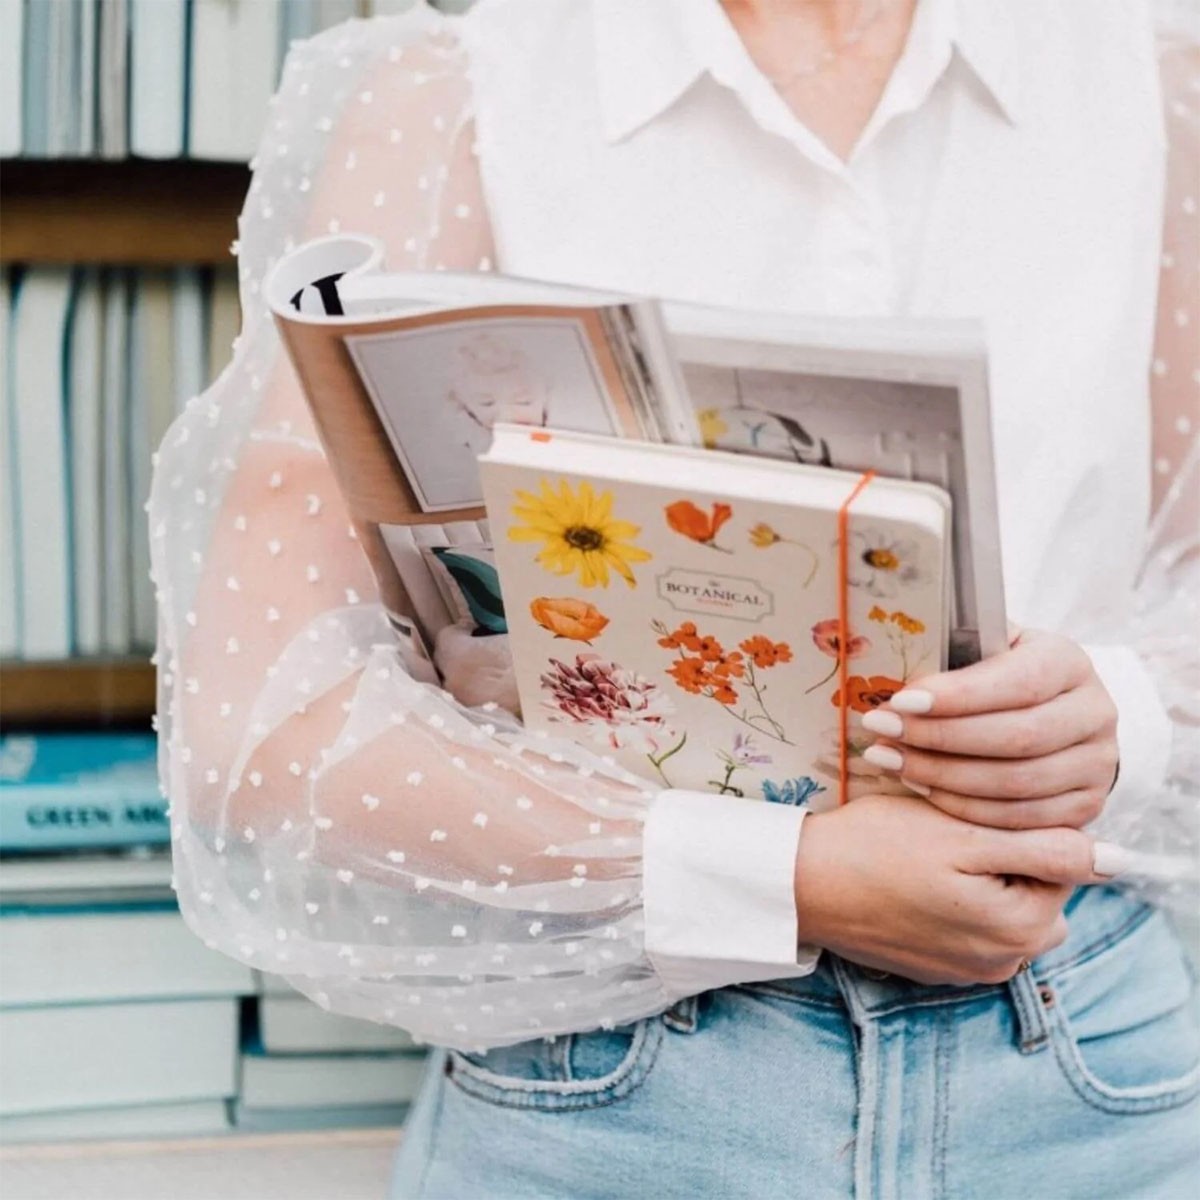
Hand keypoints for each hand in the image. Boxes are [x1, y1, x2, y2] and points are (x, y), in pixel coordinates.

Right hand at [793, 795, 1115, 984]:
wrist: (800, 884)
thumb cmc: (876, 848)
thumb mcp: (963, 834)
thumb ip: (1040, 846)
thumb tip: (1103, 857)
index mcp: (1022, 926)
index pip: (1061, 865)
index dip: (1020, 829)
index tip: (971, 816)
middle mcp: (1004, 960)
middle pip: (1035, 891)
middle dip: (1004, 859)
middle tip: (949, 834)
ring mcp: (967, 970)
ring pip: (1002, 910)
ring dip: (979, 882)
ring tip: (929, 856)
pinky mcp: (936, 969)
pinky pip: (969, 929)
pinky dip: (953, 904)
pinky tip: (914, 881)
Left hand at [859, 628, 1118, 829]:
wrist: (1048, 712)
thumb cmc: (997, 674)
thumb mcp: (984, 646)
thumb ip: (953, 649)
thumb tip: (894, 658)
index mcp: (1068, 661)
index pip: (1019, 682)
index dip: (958, 696)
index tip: (900, 701)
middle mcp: (1095, 712)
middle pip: (1018, 737)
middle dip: (939, 737)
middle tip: (881, 731)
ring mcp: (1096, 764)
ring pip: (1016, 783)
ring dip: (942, 775)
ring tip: (888, 759)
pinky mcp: (1084, 807)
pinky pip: (1018, 818)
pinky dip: (962, 807)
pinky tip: (919, 786)